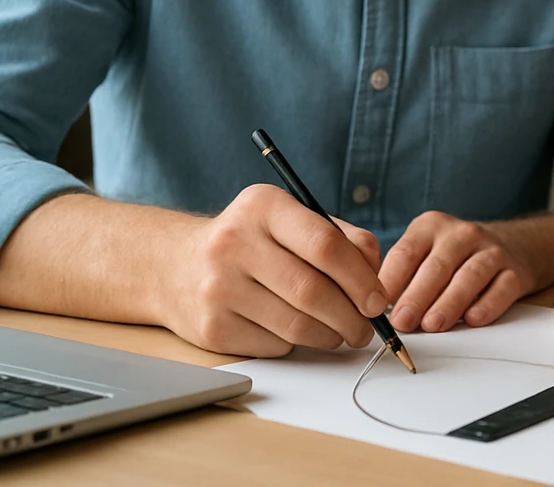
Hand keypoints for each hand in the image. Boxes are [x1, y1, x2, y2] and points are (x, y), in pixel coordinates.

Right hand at [168, 183, 386, 356]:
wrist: (176, 266)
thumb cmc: (253, 242)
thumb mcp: (293, 220)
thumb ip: (344, 239)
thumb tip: (375, 280)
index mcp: (263, 207)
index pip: (325, 244)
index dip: (360, 278)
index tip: (377, 300)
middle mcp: (234, 243)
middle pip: (313, 291)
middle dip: (352, 317)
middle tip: (366, 327)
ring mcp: (218, 288)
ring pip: (297, 326)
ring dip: (330, 336)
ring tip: (340, 332)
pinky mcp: (212, 328)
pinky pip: (275, 345)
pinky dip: (298, 344)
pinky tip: (299, 332)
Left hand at [380, 211, 541, 332]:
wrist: (514, 245)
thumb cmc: (456, 256)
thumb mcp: (426, 251)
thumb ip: (403, 275)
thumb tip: (373, 308)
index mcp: (432, 227)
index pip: (406, 252)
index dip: (390, 281)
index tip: (376, 306)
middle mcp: (462, 234)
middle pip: (437, 266)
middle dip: (417, 296)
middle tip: (402, 322)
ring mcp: (491, 251)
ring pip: (470, 276)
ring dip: (449, 302)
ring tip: (433, 325)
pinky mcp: (515, 271)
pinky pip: (501, 288)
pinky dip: (487, 305)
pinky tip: (472, 319)